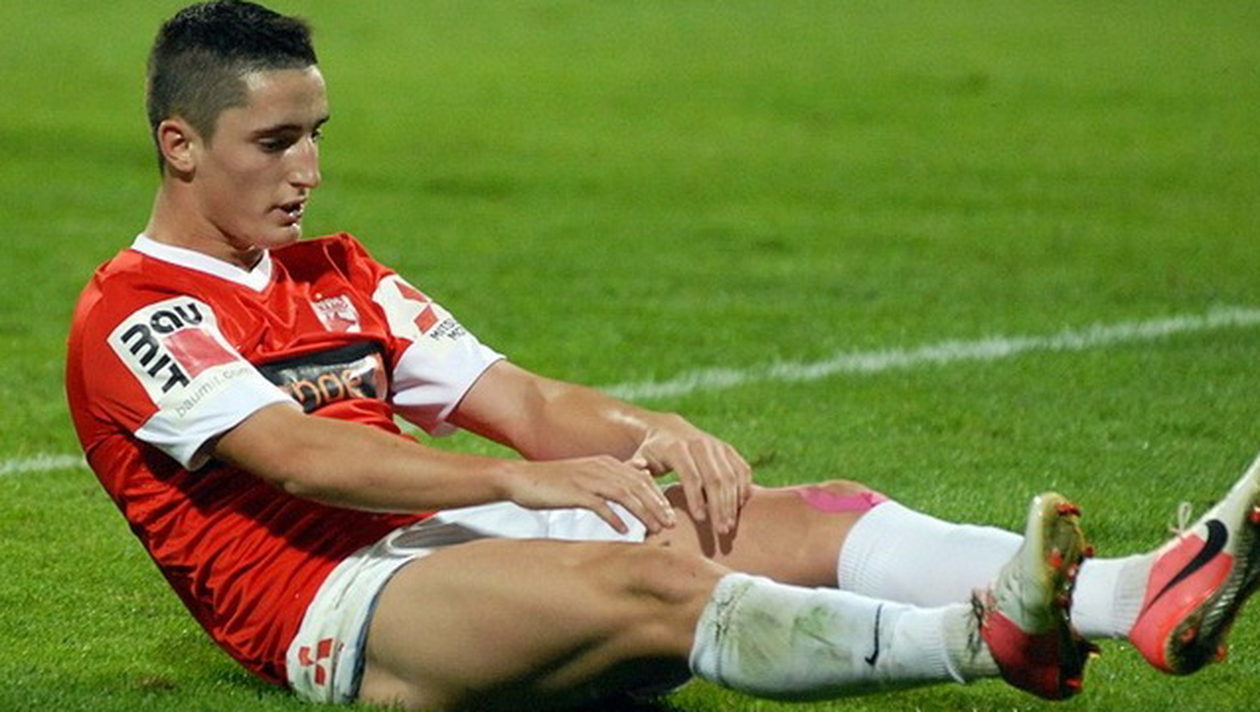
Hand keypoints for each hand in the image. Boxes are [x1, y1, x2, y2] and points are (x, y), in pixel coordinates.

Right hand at [502, 456, 676, 534]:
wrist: (521, 479)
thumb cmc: (554, 481)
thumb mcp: (587, 474)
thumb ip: (611, 476)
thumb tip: (636, 479)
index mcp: (606, 463)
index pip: (642, 478)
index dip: (658, 496)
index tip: (670, 514)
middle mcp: (601, 467)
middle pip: (639, 486)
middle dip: (658, 506)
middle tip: (672, 524)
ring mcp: (588, 479)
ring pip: (626, 495)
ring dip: (644, 513)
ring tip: (656, 530)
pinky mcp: (575, 492)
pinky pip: (601, 506)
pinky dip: (615, 518)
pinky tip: (624, 532)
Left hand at [631, 415, 752, 534]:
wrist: (670, 429)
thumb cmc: (653, 452)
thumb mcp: (640, 458)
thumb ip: (635, 468)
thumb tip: (638, 470)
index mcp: (677, 447)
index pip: (691, 475)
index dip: (696, 498)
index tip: (700, 520)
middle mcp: (700, 443)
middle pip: (715, 478)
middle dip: (720, 506)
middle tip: (722, 530)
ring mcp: (716, 445)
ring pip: (731, 476)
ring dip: (732, 502)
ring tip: (729, 525)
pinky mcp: (728, 449)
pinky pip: (741, 469)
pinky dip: (743, 488)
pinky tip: (740, 507)